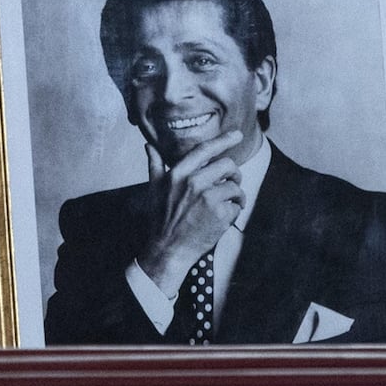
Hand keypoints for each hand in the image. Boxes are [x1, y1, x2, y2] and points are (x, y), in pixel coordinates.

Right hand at [138, 130, 244, 297]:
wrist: (168, 251)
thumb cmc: (160, 220)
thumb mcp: (153, 189)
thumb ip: (154, 165)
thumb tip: (148, 146)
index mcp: (178, 174)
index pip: (205, 150)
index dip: (224, 140)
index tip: (237, 135)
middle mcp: (193, 182)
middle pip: (228, 165)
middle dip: (234, 174)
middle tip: (232, 183)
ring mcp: (208, 198)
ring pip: (235, 186)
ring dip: (236, 196)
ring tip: (228, 204)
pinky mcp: (220, 215)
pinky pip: (237, 206)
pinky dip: (235, 212)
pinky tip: (224, 218)